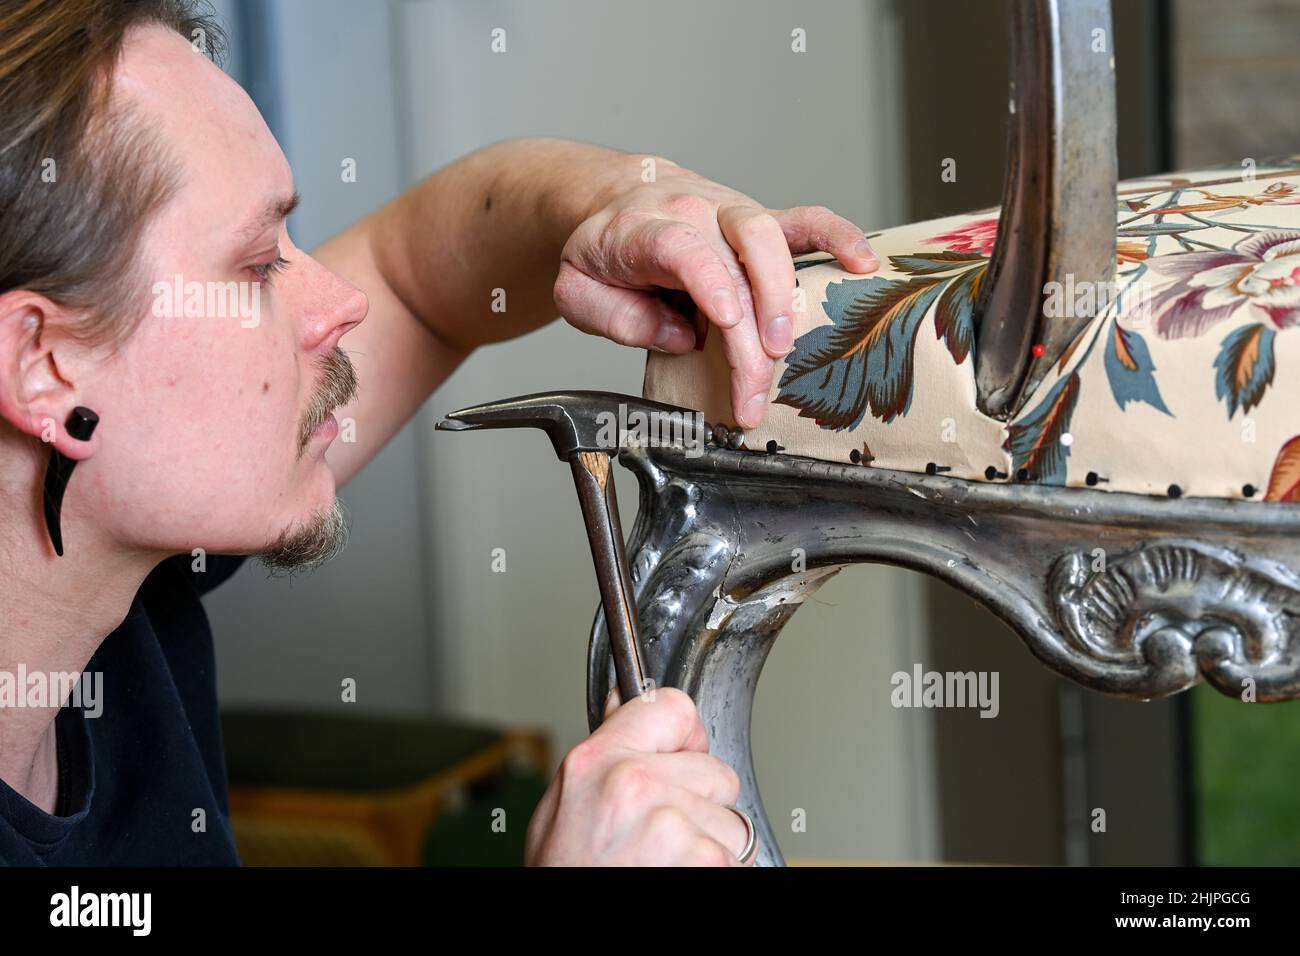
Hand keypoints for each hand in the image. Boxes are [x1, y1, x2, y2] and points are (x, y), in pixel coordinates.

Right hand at [523, 686, 756, 865]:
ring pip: (734, 822)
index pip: (674, 708)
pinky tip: (677, 877)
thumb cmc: (566, 875)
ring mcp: (671, 825)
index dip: (685, 739)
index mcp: (597, 762)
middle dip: (702, 805)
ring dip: (712, 847)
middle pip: (717, 772)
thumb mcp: (562, 807)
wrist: (564, 935)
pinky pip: (739, 859)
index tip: (680, 758)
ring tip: (665, 865)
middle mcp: (634, 784)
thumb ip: (602, 755)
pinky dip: (718, 873)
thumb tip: (623, 703)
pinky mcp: (703, 862)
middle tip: (660, 837)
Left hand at [553, 159, 878, 428]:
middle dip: (753, 324)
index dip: (712, 284)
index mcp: (645, 228)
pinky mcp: (759, 222)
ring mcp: (731, 213)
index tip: (728, 324)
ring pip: (771, 240)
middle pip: (737, 258)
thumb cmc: (603, 250)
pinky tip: (863, 263)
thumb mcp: (578, 289)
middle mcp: (695, 211)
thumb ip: (616, 317)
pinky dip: (838, 237)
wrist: (616, 199)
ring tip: (783, 350)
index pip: (686, 250)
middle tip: (754, 381)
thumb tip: (680, 337)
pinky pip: (805, 220)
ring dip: (784, 298)